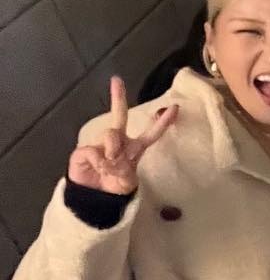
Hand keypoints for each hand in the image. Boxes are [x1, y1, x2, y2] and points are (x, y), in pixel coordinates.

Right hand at [68, 77, 177, 195]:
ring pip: (111, 134)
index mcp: (134, 148)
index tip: (176, 108)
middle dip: (118, 97)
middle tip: (117, 81)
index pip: (151, 134)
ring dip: (113, 150)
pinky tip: (98, 167)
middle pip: (120, 116)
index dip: (163, 122)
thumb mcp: (127, 182)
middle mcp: (118, 141)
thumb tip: (113, 158)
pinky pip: (94, 150)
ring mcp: (100, 144)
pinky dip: (99, 161)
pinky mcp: (83, 151)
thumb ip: (126, 171)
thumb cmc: (114, 186)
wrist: (92, 198)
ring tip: (109, 165)